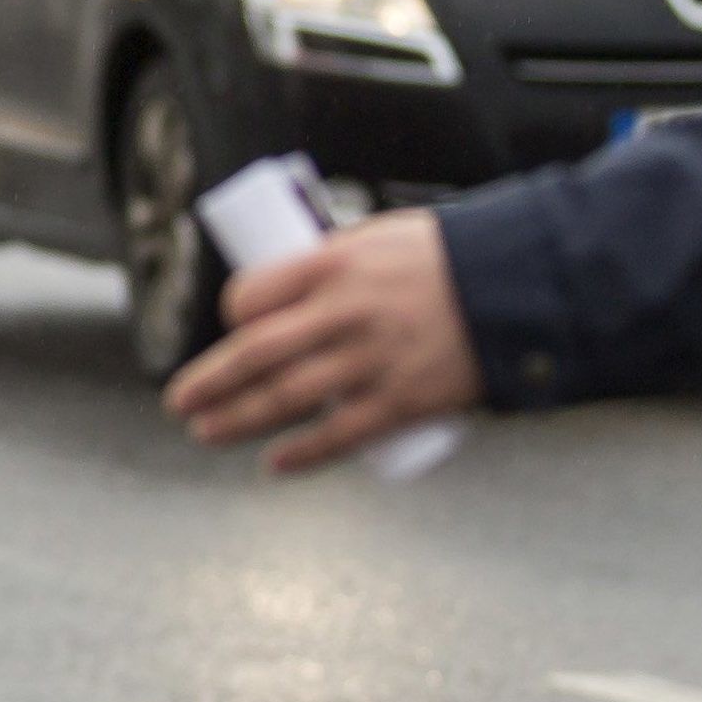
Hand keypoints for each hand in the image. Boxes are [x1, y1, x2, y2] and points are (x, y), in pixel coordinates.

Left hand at [165, 208, 486, 474]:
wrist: (522, 289)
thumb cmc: (452, 259)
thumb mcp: (385, 237)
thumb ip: (337, 264)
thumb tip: (293, 289)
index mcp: (335, 264)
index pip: (256, 295)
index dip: (232, 316)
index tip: (231, 330)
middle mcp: (346, 313)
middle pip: (256, 354)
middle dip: (209, 382)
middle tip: (179, 401)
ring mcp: (373, 360)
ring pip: (287, 399)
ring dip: (237, 420)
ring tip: (206, 432)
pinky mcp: (403, 400)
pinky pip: (340, 435)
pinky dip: (302, 453)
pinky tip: (274, 464)